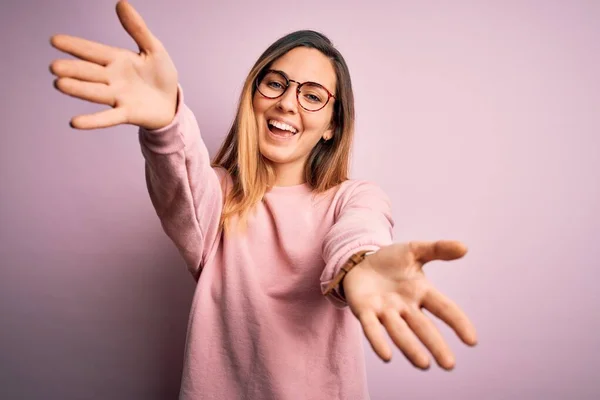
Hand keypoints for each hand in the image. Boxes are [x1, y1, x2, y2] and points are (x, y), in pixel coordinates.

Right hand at [49, 1, 177, 130]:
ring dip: (78, 89)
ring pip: (94, 92)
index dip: (75, 46)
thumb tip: (121, 3)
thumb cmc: (161, 75)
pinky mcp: (127, 114)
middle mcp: (112, 78)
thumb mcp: (153, 49)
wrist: (172, 103)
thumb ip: (137, 29)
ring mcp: (118, 97)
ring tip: (60, 84)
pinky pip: (108, 118)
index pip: (92, 51)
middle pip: (89, 73)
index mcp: (117, 60)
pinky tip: (75, 122)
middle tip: (54, 67)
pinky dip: (93, 121)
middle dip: (73, 69)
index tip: (55, 40)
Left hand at [343, 240, 476, 369]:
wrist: (360, 261)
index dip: (457, 322)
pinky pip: (372, 328)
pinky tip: (386, 356)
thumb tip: (464, 247)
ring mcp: (385, 311)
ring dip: (411, 348)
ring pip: (399, 332)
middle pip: (423, 327)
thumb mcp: (414, 250)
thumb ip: (438, 249)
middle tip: (449, 365)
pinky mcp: (365, 311)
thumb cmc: (391, 260)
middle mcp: (406, 306)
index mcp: (421, 292)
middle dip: (435, 345)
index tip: (472, 340)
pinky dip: (378, 341)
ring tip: (423, 365)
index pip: (444, 308)